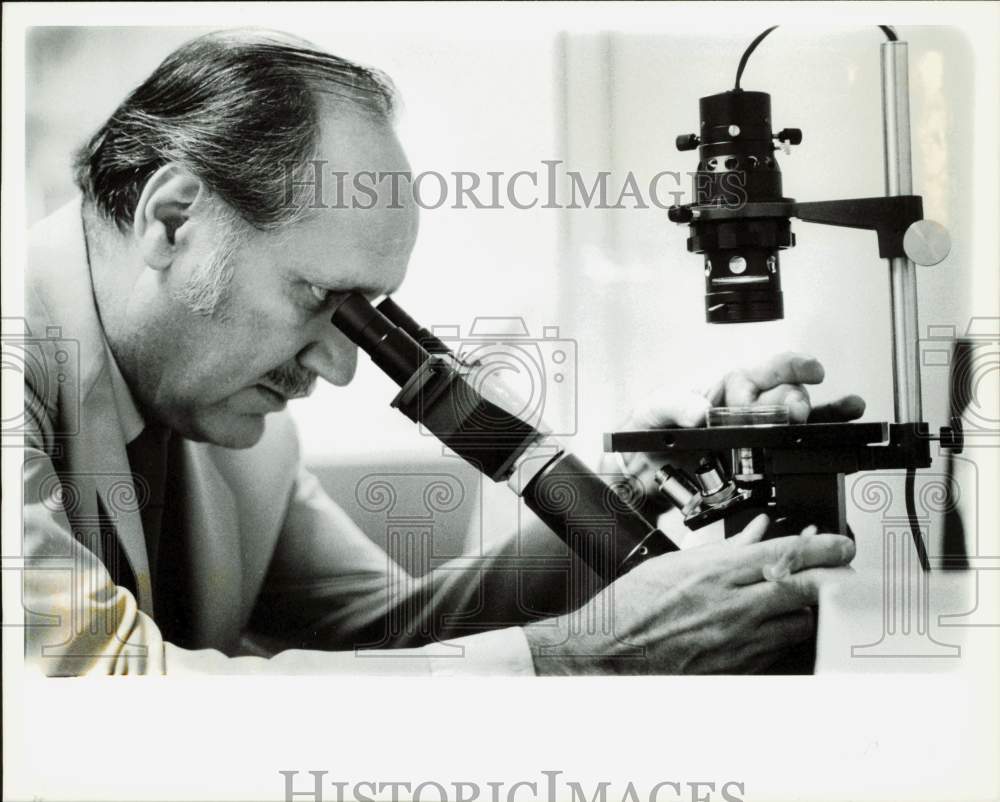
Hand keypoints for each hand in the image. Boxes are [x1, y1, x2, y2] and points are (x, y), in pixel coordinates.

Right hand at [523, 515, 854, 674]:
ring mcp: (737, 641)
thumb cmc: (632, 608)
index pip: (787, 554)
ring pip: (797, 623)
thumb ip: (724, 549)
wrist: (608, 653)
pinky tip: (776, 623)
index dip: (823, 547)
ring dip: (806, 608)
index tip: (840, 544)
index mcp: (716, 573)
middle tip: (841, 570)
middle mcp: (732, 607)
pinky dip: (783, 633)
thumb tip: (756, 534)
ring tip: (804, 597)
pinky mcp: (736, 669)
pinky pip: (777, 650)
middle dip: (831, 577)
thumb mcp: (675, 563)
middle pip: (804, 589)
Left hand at [603, 352, 865, 501]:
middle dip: (793, 401)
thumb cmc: (649, 428)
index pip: (761, 369)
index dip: (786, 367)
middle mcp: (747, 404)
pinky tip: (843, 426)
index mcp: (724, 385)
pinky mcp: (760, 456)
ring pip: (799, 414)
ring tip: (849, 407)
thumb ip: (674, 405)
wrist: (643, 469)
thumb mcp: (653, 410)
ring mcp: (756, 430)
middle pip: (784, 393)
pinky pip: (795, 443)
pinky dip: (822, 433)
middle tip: (792, 414)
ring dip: (827, 410)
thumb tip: (700, 410)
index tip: (807, 370)